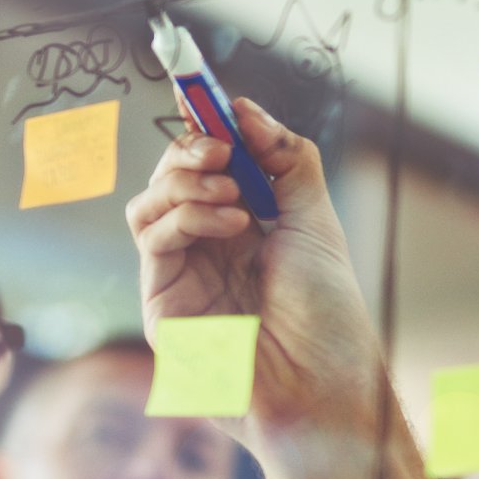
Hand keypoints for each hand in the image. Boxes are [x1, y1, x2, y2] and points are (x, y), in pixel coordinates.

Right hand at [126, 98, 383, 444]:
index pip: (209, 165)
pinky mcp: (162, 305)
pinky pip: (152, 238)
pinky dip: (186, 215)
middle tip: (223, 147)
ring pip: (149, 203)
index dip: (203, 127)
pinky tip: (230, 224)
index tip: (204, 93)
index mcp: (245, 230)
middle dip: (191, 148)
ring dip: (186, 181)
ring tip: (233, 192)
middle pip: (171, 177)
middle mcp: (208, 251)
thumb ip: (285, 160)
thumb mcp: (314, 221)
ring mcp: (182, 278)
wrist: (324, 385)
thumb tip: (242, 107)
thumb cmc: (329, 314)